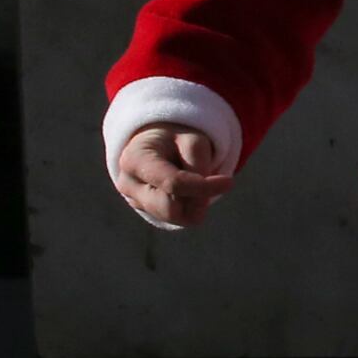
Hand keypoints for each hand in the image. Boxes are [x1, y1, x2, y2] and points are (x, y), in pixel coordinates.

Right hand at [116, 124, 232, 227]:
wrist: (159, 142)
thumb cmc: (176, 138)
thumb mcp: (192, 140)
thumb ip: (197, 166)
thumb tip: (200, 200)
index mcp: (135, 160)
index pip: (172, 183)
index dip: (203, 186)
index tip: (229, 182)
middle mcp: (128, 184)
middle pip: (171, 209)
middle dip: (198, 199)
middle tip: (213, 182)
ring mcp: (134, 201)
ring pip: (176, 219)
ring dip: (195, 203)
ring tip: (194, 181)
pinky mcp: (146, 211)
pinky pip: (178, 219)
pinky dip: (189, 206)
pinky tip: (185, 189)